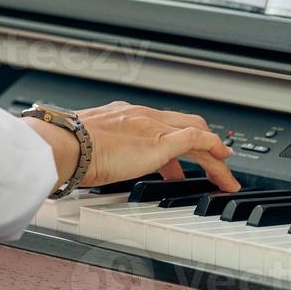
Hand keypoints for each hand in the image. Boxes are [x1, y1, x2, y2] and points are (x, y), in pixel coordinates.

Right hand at [24, 102, 240, 193]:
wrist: (64, 146)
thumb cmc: (64, 151)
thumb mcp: (85, 149)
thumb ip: (94, 155)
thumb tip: (89, 170)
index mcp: (122, 116)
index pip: (158, 124)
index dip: (175, 138)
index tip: (181, 157)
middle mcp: (141, 115)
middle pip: (184, 124)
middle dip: (204, 142)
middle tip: (216, 158)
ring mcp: (152, 127)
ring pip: (197, 134)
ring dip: (215, 155)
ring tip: (226, 174)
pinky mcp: (160, 142)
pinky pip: (198, 142)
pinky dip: (214, 151)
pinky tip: (224, 165)